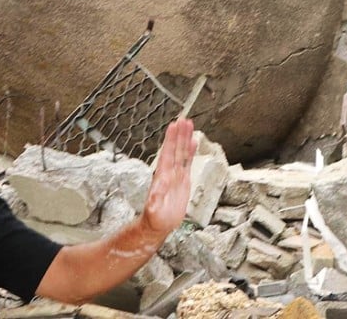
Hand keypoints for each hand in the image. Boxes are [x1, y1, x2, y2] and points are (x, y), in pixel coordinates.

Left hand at [142, 119, 197, 235]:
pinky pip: (188, 163)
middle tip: (183, 120)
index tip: (174, 127)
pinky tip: (193, 143)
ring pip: (182, 153)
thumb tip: (157, 187)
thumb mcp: (153, 209)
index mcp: (162, 176)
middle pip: (175, 149)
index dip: (171, 140)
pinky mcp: (183, 181)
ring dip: (185, 139)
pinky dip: (190, 152)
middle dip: (179, 134)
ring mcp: (176, 176)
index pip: (167, 153)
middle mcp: (169, 172)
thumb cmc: (154, 218)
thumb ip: (155, 199)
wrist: (159, 225)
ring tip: (189, 126)